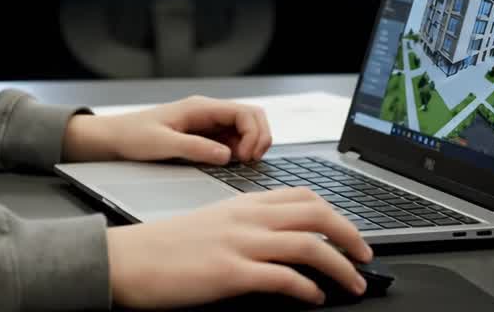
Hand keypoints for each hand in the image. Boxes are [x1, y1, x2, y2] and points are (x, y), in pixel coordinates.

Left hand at [62, 95, 270, 164]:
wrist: (113, 138)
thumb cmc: (132, 136)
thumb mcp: (162, 144)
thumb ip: (195, 148)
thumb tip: (226, 155)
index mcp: (200, 108)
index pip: (245, 112)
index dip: (255, 134)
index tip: (248, 158)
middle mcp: (207, 113)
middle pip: (251, 117)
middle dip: (259, 138)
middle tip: (251, 162)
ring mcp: (207, 124)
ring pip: (244, 129)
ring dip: (250, 145)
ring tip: (240, 164)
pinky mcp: (203, 135)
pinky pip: (231, 140)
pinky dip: (238, 151)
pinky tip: (229, 164)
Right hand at [106, 187, 373, 307]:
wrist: (127, 260)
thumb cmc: (163, 246)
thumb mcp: (210, 223)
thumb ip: (244, 225)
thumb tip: (276, 241)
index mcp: (242, 204)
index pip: (301, 194)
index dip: (334, 211)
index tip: (349, 230)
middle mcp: (246, 218)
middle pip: (316, 213)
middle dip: (350, 234)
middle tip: (366, 255)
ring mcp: (240, 244)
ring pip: (309, 244)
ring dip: (340, 265)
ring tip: (353, 283)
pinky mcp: (230, 273)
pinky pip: (283, 277)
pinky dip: (308, 288)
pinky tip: (314, 298)